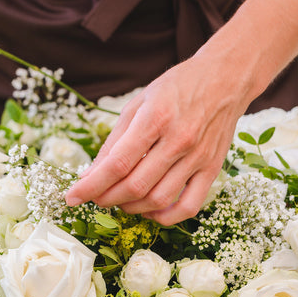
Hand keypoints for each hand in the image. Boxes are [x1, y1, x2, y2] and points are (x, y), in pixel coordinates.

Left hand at [64, 55, 247, 225]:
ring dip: (130, 208)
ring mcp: (198, 157)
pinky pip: (188, 206)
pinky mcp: (212, 169)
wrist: (225, 79)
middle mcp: (178, 140)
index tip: (72, 196)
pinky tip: (149, 210)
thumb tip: (92, 174)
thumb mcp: (138, 102)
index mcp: (155, 118)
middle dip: (106, 198)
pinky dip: (165, 217)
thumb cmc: (177, 87)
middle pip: (135, 185)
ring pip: (158, 199)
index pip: (117, 163)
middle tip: (94, 197)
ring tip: (118, 200)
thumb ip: (115, 139)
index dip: (91, 185)